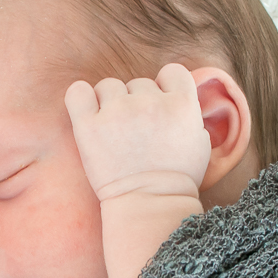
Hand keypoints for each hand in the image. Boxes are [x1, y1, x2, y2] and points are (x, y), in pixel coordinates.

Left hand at [64, 63, 211, 201]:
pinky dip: (80, 98)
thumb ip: (190, 113)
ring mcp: (118, 113)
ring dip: (109, 103)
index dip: (165, 86)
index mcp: (182, 104)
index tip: (159, 106)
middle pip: (138, 83)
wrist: (148, 205)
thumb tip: (181, 98)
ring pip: (109, 86)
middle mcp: (150, 102)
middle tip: (135, 132)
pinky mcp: (89, 126)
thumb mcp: (200, 141)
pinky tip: (87, 113)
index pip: (172, 72)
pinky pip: (77, 92)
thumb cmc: (176, 178)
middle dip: (136, 103)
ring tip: (114, 132)